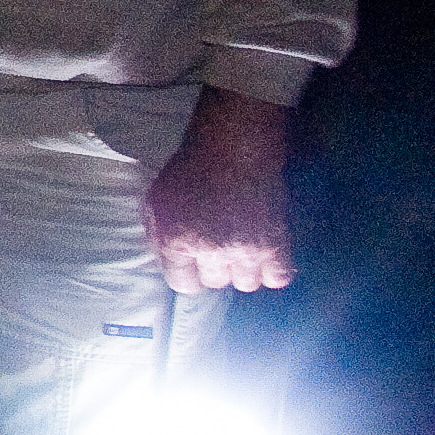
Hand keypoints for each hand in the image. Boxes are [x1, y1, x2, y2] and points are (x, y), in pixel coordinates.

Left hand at [144, 87, 293, 292]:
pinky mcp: (275, 244)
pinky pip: (278, 278)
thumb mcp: (156, 202)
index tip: (196, 266)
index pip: (183, 285)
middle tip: (221, 248)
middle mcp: (208, 252)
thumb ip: (157, 236)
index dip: (190, 275)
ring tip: (243, 249)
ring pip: (247, 283)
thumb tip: (166, 262)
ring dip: (245, 270)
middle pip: (216, 283)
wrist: (233, 149)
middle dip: (216, 268)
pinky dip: (274, 270)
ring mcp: (244, 250)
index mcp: (175, 242)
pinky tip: (268, 257)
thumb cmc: (189, 170)